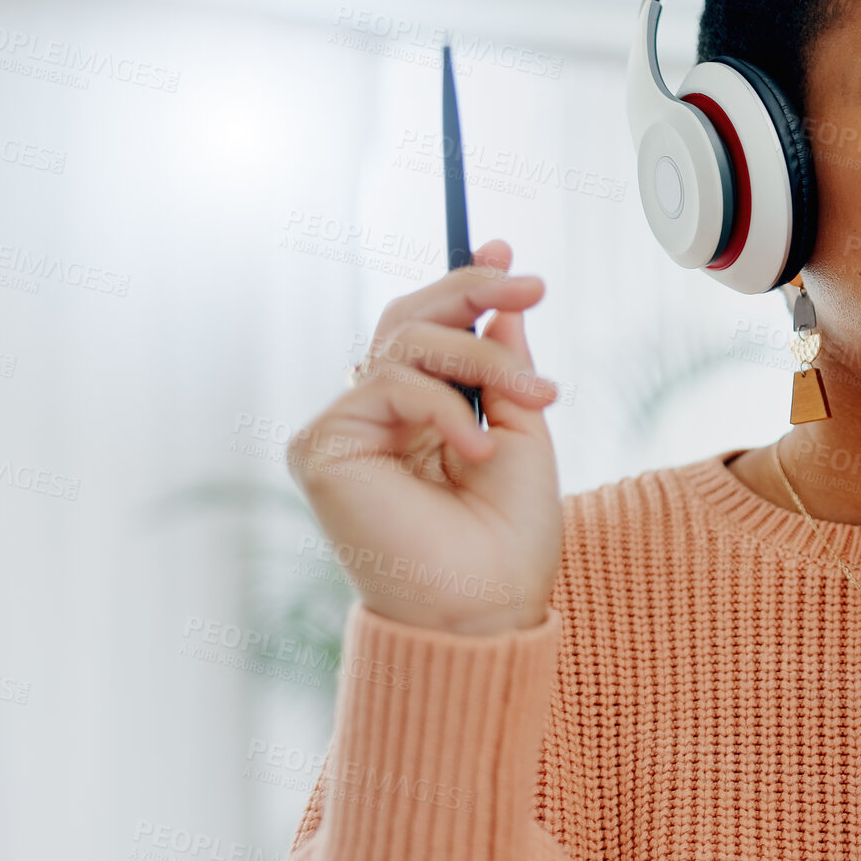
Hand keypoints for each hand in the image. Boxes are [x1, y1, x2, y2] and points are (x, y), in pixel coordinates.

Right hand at [286, 239, 563, 635]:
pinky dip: (444, 407)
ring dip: (482, 361)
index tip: (507, 253)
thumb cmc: (507, 539)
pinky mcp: (324, 446)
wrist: (485, 607)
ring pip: (406, 343)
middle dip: (471, 294)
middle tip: (531, 287)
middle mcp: (378, 417)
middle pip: (407, 320)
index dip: (463, 287)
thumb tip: (503, 305)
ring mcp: (348, 429)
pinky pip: (387, 384)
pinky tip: (478, 450)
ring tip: (536, 400)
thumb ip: (504, 367)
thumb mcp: (523, 432)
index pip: (429, 332)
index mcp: (423, 415)